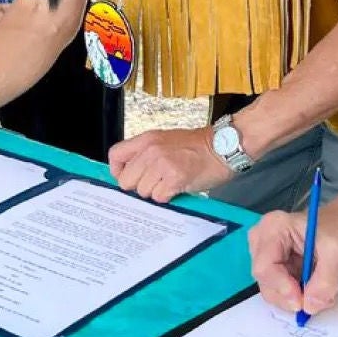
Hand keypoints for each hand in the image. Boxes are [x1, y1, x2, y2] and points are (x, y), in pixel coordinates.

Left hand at [108, 127, 229, 202]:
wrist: (222, 146)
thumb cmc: (197, 146)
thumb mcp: (165, 141)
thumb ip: (146, 153)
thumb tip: (131, 174)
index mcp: (146, 139)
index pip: (115, 155)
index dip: (118, 171)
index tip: (128, 176)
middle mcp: (151, 150)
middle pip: (126, 180)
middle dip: (139, 186)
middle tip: (156, 182)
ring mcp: (162, 164)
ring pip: (143, 192)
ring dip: (156, 192)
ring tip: (170, 182)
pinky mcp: (174, 178)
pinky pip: (159, 197)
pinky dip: (168, 197)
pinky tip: (178, 187)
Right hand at [248, 207, 337, 315]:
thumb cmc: (337, 228)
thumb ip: (326, 280)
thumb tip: (310, 306)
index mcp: (273, 228)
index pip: (265, 267)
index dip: (281, 287)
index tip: (302, 301)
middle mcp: (263, 241)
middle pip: (265, 281)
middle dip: (290, 297)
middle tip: (314, 301)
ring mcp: (267, 256)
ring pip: (271, 290)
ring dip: (295, 298)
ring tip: (319, 291)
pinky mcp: (274, 268)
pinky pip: (280, 291)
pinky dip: (297, 296)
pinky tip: (313, 288)